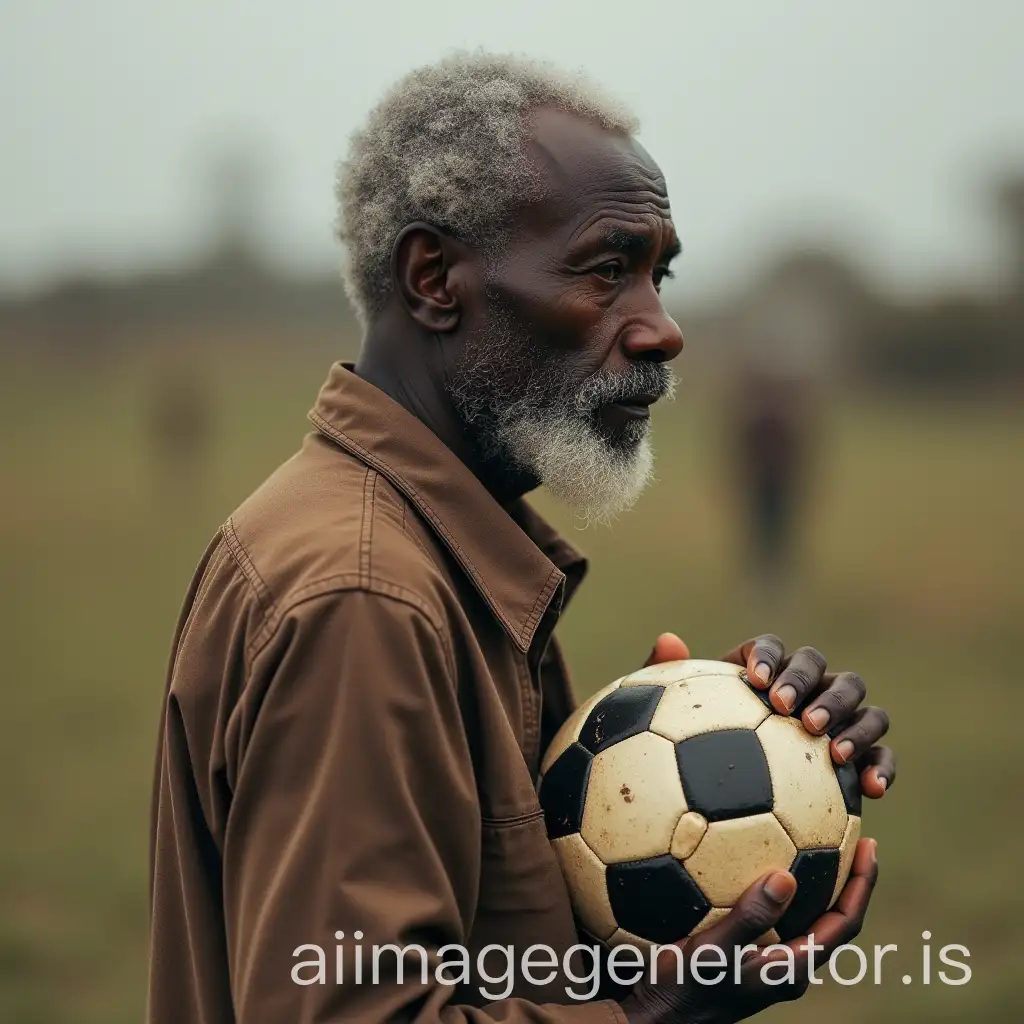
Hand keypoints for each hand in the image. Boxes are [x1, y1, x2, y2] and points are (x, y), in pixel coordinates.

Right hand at [619, 839, 878, 1023]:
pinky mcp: (751, 958)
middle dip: (851, 880)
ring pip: (812, 921)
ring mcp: (771, 965)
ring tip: (818, 843)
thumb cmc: (680, 987)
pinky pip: (783, 920)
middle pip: (837, 921)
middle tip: (853, 838)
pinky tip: (762, 863)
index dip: (862, 885)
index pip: (845, 923)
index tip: (868, 846)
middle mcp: (789, 968)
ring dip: (824, 885)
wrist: (656, 1021)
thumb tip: (786, 877)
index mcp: (791, 967)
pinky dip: (787, 891)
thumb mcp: (711, 950)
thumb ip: (749, 918)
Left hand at [644, 633, 894, 798]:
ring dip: (851, 720)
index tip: (754, 682)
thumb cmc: (695, 758)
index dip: (768, 657)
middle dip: (808, 685)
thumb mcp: (672, 725)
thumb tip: (668, 640)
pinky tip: (873, 789)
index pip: (771, 648)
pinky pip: (882, 755)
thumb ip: (668, 680)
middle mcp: (807, 689)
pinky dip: (883, 765)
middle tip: (792, 712)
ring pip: (862, 704)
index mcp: (764, 671)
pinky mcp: (862, 757)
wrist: (730, 802)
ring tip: (832, 750)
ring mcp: (839, 720)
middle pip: (820, 668)